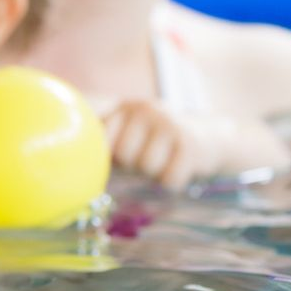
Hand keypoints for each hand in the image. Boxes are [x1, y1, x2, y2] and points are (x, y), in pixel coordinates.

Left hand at [103, 99, 217, 190]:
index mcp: (125, 108)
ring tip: (164, 162)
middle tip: (148, 159)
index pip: (102, 139)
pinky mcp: (190, 144)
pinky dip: (172, 182)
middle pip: (123, 154)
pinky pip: (169, 178)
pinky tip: (179, 169)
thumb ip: (106, 143)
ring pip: (146, 167)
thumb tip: (81, 168)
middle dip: (133, 166)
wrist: (209, 138)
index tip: (123, 158)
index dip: (111, 157)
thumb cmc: (157, 144)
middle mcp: (145, 109)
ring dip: (154, 174)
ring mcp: (169, 124)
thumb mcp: (132, 134)